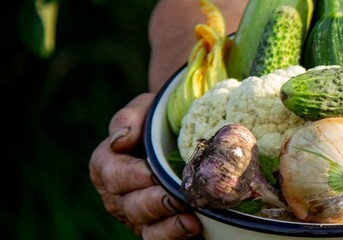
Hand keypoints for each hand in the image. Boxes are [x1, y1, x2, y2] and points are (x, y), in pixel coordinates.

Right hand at [89, 93, 201, 238]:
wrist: (184, 136)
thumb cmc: (160, 120)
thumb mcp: (145, 109)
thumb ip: (129, 118)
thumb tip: (120, 140)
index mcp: (107, 165)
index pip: (112, 175)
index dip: (131, 176)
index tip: (151, 173)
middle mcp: (118, 195)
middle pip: (131, 205)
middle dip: (155, 202)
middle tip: (179, 196)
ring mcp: (138, 216)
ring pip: (146, 227)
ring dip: (168, 224)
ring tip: (191, 217)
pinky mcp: (159, 228)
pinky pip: (161, 238)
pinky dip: (176, 235)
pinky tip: (195, 226)